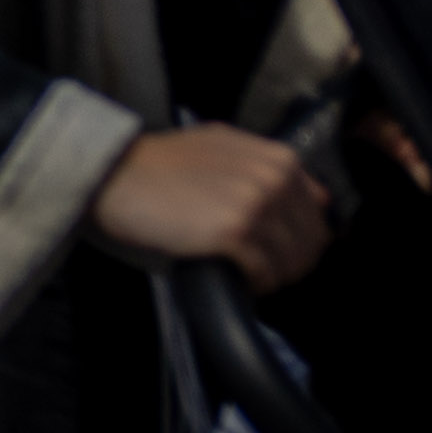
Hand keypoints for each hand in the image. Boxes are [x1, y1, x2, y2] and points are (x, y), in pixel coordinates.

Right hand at [91, 123, 333, 291]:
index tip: (278, 247)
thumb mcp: (223, 149)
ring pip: (290, 262)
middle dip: (289, 261)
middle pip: (310, 243)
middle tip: (259, 267)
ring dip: (271, 275)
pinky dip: (254, 283)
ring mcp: (255, 205)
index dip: (301, 237)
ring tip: (246, 273)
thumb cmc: (160, 165)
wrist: (113, 176)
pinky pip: (265, 273)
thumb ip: (266, 168)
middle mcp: (274, 178)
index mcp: (277, 158)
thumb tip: (314, 200)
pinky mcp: (233, 233)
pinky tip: (235, 276)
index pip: (318, 215)